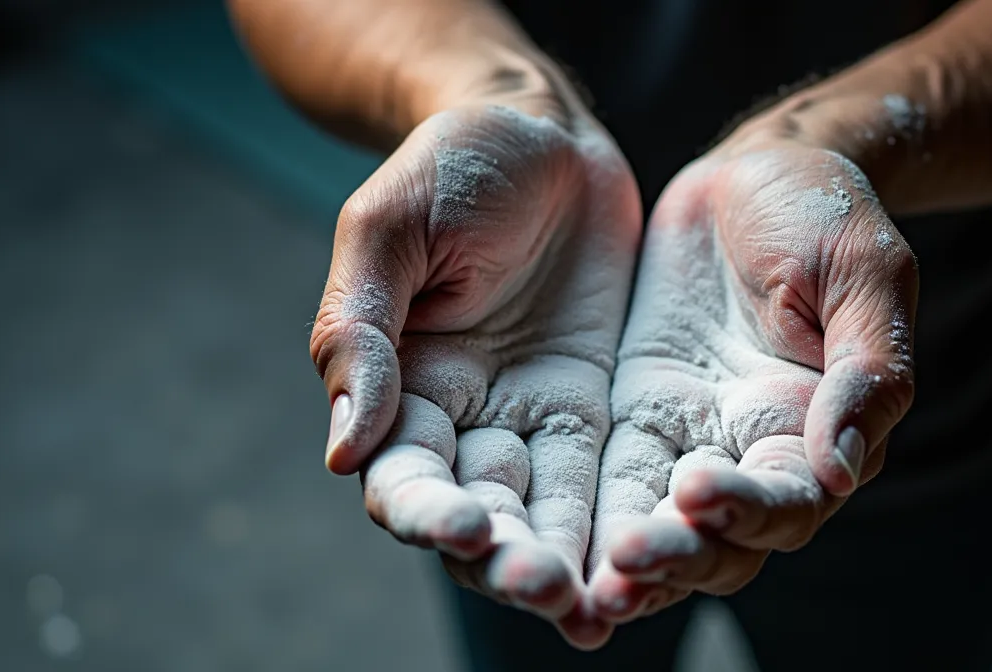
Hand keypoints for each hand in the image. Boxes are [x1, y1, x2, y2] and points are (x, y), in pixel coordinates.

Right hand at [310, 101, 640, 646]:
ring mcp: (531, 418)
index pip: (405, 476)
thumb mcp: (390, 229)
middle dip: (508, 560)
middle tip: (548, 587)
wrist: (541, 131)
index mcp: (400, 384)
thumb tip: (345, 447)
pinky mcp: (594, 407)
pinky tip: (646, 575)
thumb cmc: (450, 164)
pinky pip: (606, 479)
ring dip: (567, 563)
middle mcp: (463, 418)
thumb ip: (360, 331)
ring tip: (599, 607)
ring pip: (545, 514)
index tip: (471, 527)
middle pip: (479, 516)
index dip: (430, 513)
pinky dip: (619, 528)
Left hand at [584, 130, 916, 621]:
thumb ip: (866, 369)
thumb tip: (842, 469)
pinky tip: (538, 543)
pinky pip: (607, 484)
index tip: (697, 492)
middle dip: (678, 558)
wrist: (753, 173)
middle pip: (722, 543)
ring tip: (581, 589)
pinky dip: (583, 525)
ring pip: (659, 530)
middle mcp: (753, 454)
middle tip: (627, 558)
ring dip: (627, 566)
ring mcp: (689, 441)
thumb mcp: (863, 273)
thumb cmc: (824, 214)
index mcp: (817, 430)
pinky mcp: (633, 419)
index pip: (789, 501)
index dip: (748, 509)